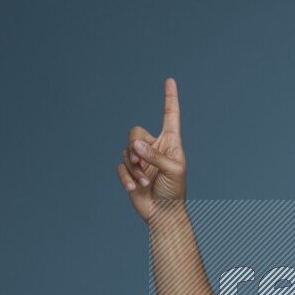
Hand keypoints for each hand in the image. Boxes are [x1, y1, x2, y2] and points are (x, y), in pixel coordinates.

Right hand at [117, 77, 186, 223]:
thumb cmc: (175, 192)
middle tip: (141, 161)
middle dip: (134, 146)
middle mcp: (154, 147)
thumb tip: (135, 145)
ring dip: (134, 168)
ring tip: (145, 182)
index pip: (170, 115)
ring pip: (126, 151)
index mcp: (170, 143)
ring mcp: (141, 159)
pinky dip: (126, 177)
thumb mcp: (173, 171)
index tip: (170, 80)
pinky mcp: (130, 172)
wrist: (164, 214)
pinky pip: (120, 167)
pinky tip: (134, 188)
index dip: (170, 98)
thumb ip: (155, 155)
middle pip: (135, 132)